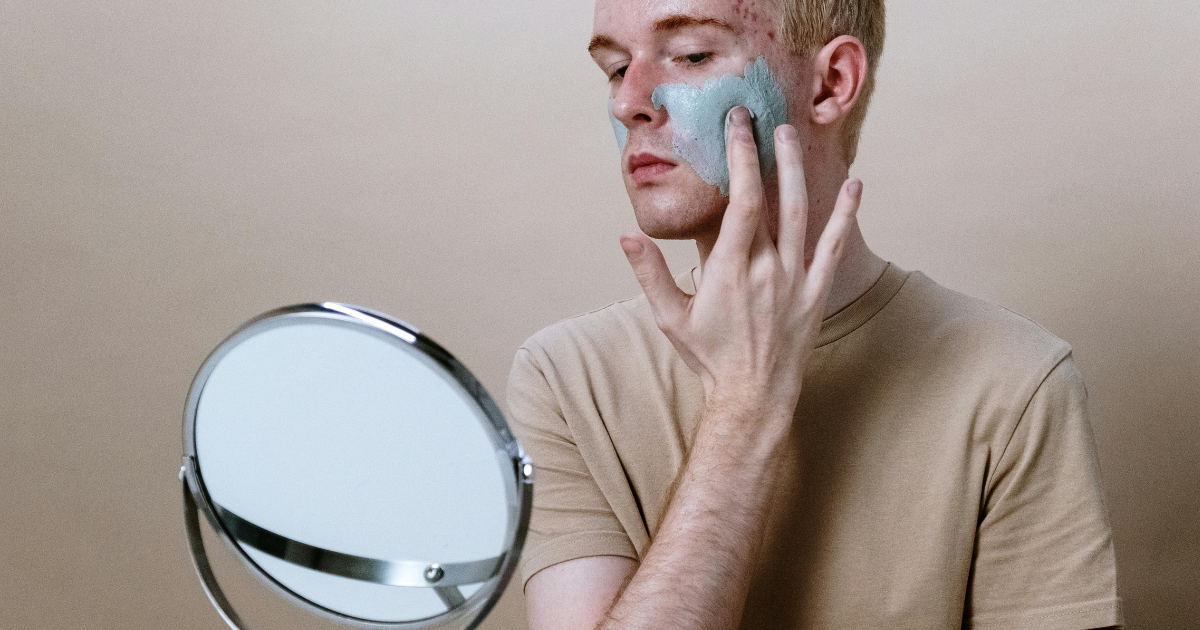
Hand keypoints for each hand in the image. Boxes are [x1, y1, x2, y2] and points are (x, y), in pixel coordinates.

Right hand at [620, 107, 861, 417]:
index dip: (740, 159)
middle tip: (759, 118)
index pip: (741, 201)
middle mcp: (767, 268)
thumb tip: (626, 235)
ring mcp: (795, 279)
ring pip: (803, 214)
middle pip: (772, 198)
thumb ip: (648, 273)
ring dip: (799, 171)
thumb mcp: (669, 317)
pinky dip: (846, 215)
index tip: (736, 128)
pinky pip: (835, 247)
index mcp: (729, 269)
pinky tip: (856, 186)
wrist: (752, 396)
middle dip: (766, 153)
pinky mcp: (816, 292)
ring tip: (793, 136)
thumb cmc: (709, 356)